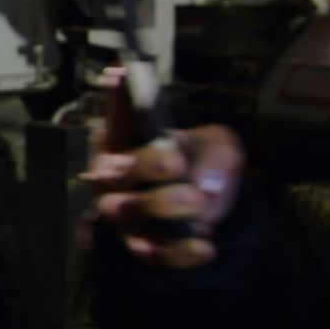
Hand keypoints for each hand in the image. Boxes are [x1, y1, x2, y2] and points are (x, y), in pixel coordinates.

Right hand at [81, 83, 243, 269]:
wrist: (203, 212)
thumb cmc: (196, 166)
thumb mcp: (217, 148)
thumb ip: (218, 154)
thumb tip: (203, 182)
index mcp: (125, 140)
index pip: (117, 115)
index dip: (117, 97)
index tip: (121, 75)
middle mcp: (112, 174)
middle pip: (114, 169)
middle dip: (143, 165)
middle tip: (176, 163)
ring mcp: (120, 213)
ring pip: (124, 211)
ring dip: (158, 205)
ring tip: (195, 201)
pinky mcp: (138, 246)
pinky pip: (151, 253)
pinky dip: (178, 252)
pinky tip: (204, 246)